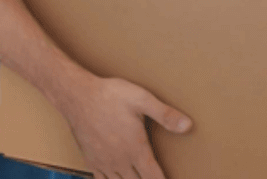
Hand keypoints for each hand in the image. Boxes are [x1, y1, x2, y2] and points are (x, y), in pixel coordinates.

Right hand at [59, 73, 192, 178]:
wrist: (78, 97)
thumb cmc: (112, 96)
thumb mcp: (143, 99)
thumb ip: (165, 115)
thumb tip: (188, 126)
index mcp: (135, 149)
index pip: (153, 177)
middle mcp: (120, 161)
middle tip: (154, 178)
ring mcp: (104, 163)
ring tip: (139, 177)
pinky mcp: (91, 161)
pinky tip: (117, 178)